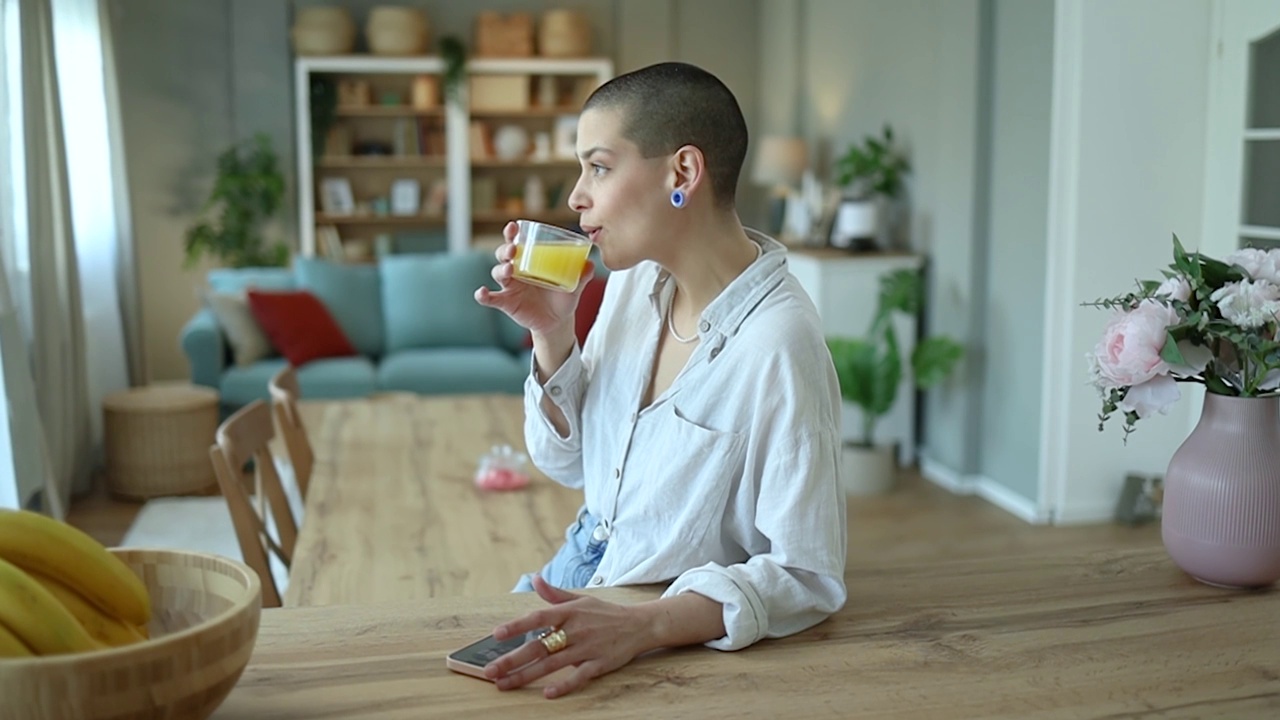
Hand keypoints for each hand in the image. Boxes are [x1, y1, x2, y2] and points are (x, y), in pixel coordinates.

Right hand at [474, 222, 594, 336]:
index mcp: (530, 260)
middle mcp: (516, 270)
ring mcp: (510, 286)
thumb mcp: (574, 285)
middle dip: (505, 249)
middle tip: (513, 249)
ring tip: (509, 269)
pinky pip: (491, 299)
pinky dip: (483, 295)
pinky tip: (481, 293)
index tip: (513, 226)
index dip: (512, 233)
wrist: (558, 321)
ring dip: (500, 269)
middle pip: (503, 255)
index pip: (517, 242)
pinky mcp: (506, 302)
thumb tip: (590, 264)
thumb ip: (582, 274)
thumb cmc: (563, 296)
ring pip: (498, 273)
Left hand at [483, 575, 651, 698]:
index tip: (497, 634)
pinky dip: (564, 685)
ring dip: (526, 676)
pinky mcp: (599, 664)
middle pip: (539, 647)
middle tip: (490, 670)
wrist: (639, 625)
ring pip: (552, 664)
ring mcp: (587, 648)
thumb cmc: (606, 613)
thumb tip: (535, 579)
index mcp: (569, 613)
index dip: (517, 626)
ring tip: (505, 684)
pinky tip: (547, 693)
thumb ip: (554, 594)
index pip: (538, 618)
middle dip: (512, 660)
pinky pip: (579, 677)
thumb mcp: (580, 599)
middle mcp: (576, 630)